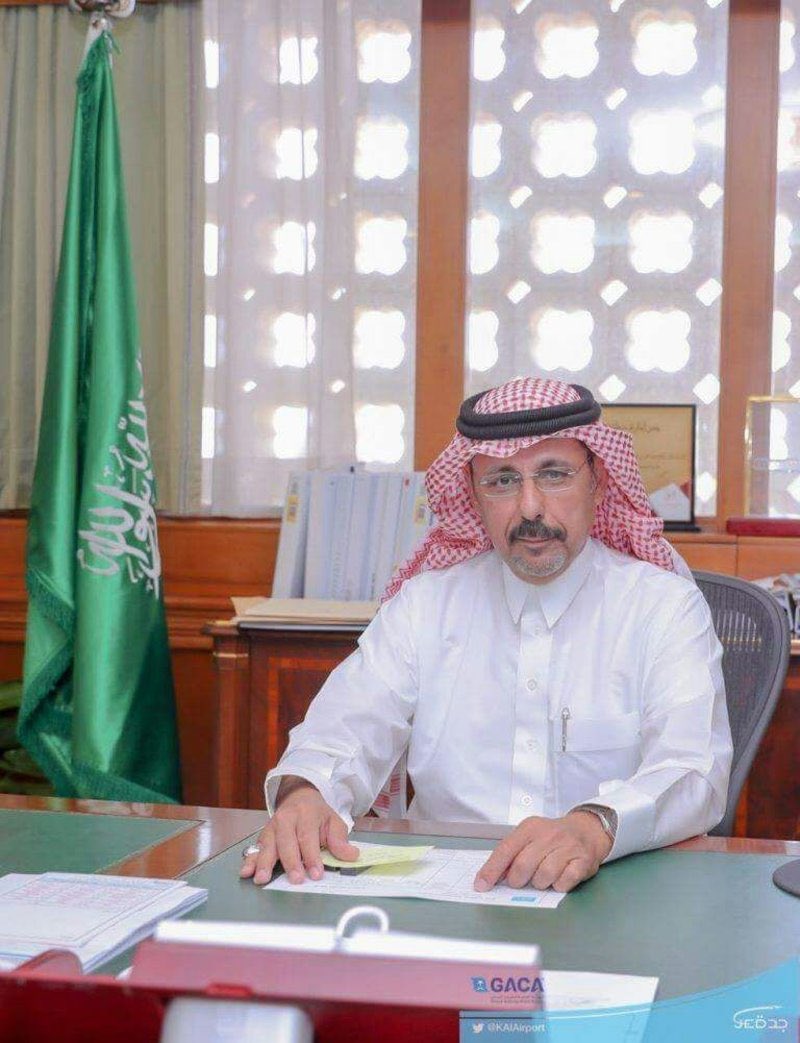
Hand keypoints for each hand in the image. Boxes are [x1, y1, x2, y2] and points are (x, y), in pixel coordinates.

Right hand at [240, 776, 358, 885]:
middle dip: (291, 862)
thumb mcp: (333, 821)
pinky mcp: (263, 835)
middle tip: (295, 879)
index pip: (308, 836)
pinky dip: (250, 860)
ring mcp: (272, 826)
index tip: (316, 874)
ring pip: (268, 845)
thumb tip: (351, 855)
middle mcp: (286, 818)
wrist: (299, 797)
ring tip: (262, 878)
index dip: (312, 857)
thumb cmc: (317, 814)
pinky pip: (255, 848)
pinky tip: (246, 871)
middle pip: (286, 842)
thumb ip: (340, 839)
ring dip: (264, 863)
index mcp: (306, 813)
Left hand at [473, 811, 612, 893]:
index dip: (491, 870)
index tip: (481, 885)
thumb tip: (491, 877)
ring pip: (544, 876)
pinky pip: (564, 882)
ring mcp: (567, 847)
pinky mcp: (583, 860)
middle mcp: (548, 835)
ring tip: (543, 877)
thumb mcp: (529, 837)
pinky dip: (558, 885)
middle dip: (518, 880)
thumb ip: (512, 854)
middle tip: (520, 882)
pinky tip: (559, 878)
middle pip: (523, 865)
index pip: (505, 849)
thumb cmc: (552, 837)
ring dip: (540, 883)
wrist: (586, 830)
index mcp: (530, 828)